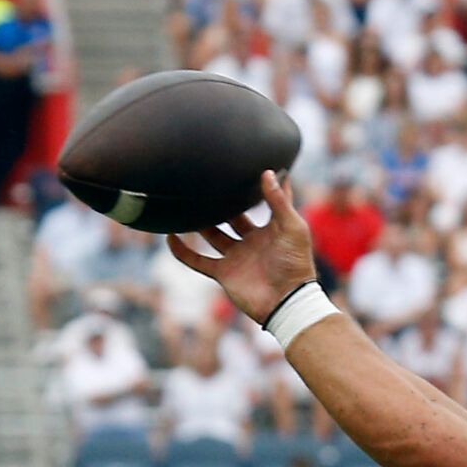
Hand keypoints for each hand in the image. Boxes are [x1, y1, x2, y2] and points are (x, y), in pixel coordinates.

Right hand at [165, 172, 318, 325]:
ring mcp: (237, 257)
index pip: (267, 202)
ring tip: (184, 203)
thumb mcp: (292, 227)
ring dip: (199, 223)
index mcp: (273, 229)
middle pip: (233, 217)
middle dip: (222, 203)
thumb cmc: (296, 264)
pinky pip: (198, 260)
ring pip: (212, 235)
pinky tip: (170, 236)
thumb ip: (279, 201)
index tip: (252, 165)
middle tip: (206, 183)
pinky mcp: (224, 273)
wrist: (286, 301)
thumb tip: (268, 172)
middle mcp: (253, 241)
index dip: (263, 187)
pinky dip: (182, 251)